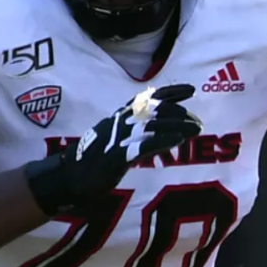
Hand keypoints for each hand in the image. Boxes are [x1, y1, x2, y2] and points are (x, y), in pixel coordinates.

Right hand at [25, 84, 202, 215]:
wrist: (68, 176)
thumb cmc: (92, 159)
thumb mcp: (114, 138)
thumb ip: (132, 131)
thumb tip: (155, 130)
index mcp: (120, 117)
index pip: (149, 98)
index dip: (172, 92)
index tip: (192, 90)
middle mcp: (120, 122)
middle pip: (156, 110)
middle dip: (180, 114)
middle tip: (198, 122)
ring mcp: (118, 138)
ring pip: (153, 125)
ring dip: (178, 126)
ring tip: (196, 129)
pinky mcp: (117, 156)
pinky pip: (143, 145)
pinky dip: (162, 141)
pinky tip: (177, 141)